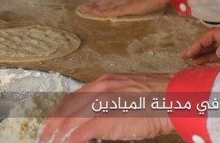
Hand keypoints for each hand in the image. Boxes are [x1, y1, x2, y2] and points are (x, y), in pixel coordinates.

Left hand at [40, 73, 173, 142]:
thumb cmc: (160, 99)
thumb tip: (104, 118)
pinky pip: (80, 133)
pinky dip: (71, 141)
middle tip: (45, 137)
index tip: (52, 123)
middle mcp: (100, 89)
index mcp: (106, 82)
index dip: (60, 112)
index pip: (73, 97)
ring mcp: (102, 103)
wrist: (174, 99)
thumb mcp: (131, 92)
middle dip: (52, 125)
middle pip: (67, 108)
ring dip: (58, 135)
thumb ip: (114, 101)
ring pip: (69, 121)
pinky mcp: (106, 118)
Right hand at [181, 27, 219, 64]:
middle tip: (183, 56)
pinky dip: (209, 58)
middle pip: (211, 41)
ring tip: (188, 60)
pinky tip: (200, 62)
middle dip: (197, 47)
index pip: (213, 35)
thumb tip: (219, 51)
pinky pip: (219, 56)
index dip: (200, 43)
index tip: (190, 52)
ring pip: (213, 48)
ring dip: (201, 53)